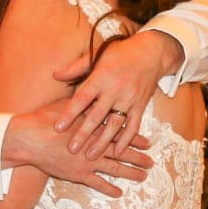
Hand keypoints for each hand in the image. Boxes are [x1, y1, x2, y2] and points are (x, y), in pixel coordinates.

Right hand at [11, 102, 153, 196]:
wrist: (29, 139)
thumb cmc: (45, 119)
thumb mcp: (68, 106)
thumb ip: (84, 105)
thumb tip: (94, 96)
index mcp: (95, 128)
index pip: (120, 132)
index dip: (135, 137)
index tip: (148, 141)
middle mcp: (96, 145)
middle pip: (123, 151)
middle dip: (138, 156)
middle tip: (151, 161)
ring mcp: (88, 161)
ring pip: (115, 169)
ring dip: (131, 173)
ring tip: (143, 176)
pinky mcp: (78, 174)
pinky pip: (98, 184)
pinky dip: (109, 189)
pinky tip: (119, 193)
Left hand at [53, 30, 176, 157]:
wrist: (151, 52)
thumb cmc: (120, 53)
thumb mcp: (97, 55)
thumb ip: (76, 67)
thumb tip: (56, 75)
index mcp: (101, 77)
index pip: (82, 98)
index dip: (70, 113)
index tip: (58, 127)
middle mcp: (115, 90)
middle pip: (96, 115)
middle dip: (83, 134)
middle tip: (71, 149)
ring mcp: (129, 99)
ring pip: (114, 125)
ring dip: (102, 142)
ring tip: (90, 155)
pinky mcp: (141, 106)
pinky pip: (133, 126)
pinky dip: (126, 140)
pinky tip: (117, 152)